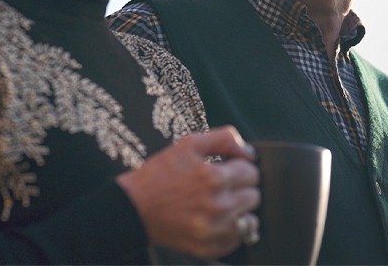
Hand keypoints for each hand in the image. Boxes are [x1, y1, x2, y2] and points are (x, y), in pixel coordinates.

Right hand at [116, 126, 260, 258]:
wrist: (133, 208)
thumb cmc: (160, 173)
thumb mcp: (189, 144)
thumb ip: (224, 139)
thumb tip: (250, 152)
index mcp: (214, 178)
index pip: (252, 173)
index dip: (239, 168)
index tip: (227, 170)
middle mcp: (217, 206)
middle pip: (254, 197)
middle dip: (241, 188)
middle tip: (222, 187)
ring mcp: (213, 231)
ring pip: (250, 220)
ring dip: (239, 210)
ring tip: (219, 204)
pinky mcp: (207, 248)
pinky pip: (237, 240)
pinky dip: (230, 230)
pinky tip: (215, 220)